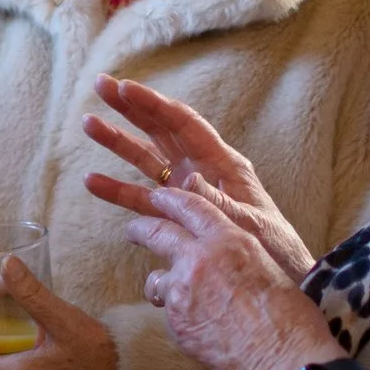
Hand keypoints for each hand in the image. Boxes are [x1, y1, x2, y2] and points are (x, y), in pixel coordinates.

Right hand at [82, 75, 314, 277]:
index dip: (154, 104)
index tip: (125, 88)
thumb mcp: (251, 225)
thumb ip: (219, 203)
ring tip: (88, 124)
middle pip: (161, 131)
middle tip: (101, 86)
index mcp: (224, 164)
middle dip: (131, 109)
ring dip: (118, 143)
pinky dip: (117, 190)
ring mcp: (187, 193)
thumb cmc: (275, 250)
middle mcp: (202, 171)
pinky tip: (93, 182)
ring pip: (146, 160)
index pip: (184, 124)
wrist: (280, 283)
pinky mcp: (176, 217)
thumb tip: (189, 179)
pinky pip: (142, 200)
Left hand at [122, 184, 336, 369]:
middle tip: (134, 231)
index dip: (171, 199)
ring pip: (155, 278)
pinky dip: (176, 313)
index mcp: (230, 239)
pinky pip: (167, 310)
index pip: (191, 205)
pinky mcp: (175, 323)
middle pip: (156, 232)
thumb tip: (224, 255)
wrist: (283, 362)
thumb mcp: (268, 267)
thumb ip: (237, 254)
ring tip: (170, 291)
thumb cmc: (290, 318)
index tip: (159, 197)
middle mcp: (200, 259)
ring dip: (160, 281)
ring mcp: (182, 292)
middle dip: (140, 228)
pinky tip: (197, 324)